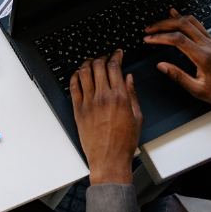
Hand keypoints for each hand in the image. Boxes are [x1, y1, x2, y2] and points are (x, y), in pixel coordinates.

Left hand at [69, 50, 142, 184]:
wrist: (109, 159)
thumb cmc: (124, 142)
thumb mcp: (137, 116)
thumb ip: (133, 94)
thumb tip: (128, 78)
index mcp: (120, 97)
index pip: (115, 67)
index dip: (116, 55)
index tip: (117, 53)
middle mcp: (103, 97)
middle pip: (99, 66)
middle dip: (102, 57)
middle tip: (105, 57)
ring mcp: (88, 103)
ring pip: (84, 73)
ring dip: (87, 63)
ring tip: (91, 62)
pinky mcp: (78, 110)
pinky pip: (73, 87)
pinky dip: (75, 76)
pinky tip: (78, 74)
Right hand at [143, 10, 210, 106]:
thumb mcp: (198, 90)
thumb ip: (178, 77)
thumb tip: (162, 66)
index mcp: (204, 57)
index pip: (178, 39)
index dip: (160, 37)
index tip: (148, 39)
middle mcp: (210, 45)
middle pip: (183, 25)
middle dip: (163, 24)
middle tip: (149, 29)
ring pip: (191, 21)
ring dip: (173, 20)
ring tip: (159, 23)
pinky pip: (198, 25)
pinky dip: (185, 20)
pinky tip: (178, 16)